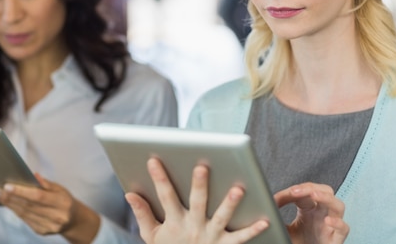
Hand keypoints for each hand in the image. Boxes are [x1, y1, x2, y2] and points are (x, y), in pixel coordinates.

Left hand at [0, 173, 99, 243]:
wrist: (73, 220)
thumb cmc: (65, 201)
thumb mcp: (60, 189)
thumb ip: (46, 183)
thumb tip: (32, 175)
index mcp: (62, 202)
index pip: (39, 196)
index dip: (22, 192)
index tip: (7, 187)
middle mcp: (56, 216)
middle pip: (28, 206)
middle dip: (10, 198)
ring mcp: (49, 226)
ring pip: (24, 214)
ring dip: (10, 204)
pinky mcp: (42, 231)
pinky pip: (25, 220)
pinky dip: (16, 211)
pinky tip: (9, 204)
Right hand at [126, 157, 268, 243]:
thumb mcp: (152, 237)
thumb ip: (143, 214)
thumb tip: (130, 193)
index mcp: (174, 222)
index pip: (165, 196)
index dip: (159, 178)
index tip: (153, 160)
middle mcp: (193, 227)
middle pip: (197, 202)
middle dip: (199, 185)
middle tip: (202, 166)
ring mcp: (210, 237)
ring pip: (221, 217)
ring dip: (230, 204)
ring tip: (238, 189)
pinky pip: (240, 238)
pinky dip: (253, 230)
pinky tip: (265, 220)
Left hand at [274, 183, 348, 243]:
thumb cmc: (298, 242)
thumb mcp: (284, 228)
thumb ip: (276, 216)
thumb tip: (265, 204)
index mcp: (311, 208)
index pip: (307, 191)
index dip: (296, 189)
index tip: (281, 195)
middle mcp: (323, 213)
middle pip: (325, 191)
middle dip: (311, 188)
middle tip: (295, 191)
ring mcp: (332, 225)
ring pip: (338, 205)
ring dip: (326, 198)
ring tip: (314, 195)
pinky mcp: (337, 239)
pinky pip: (344, 228)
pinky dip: (338, 223)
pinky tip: (328, 221)